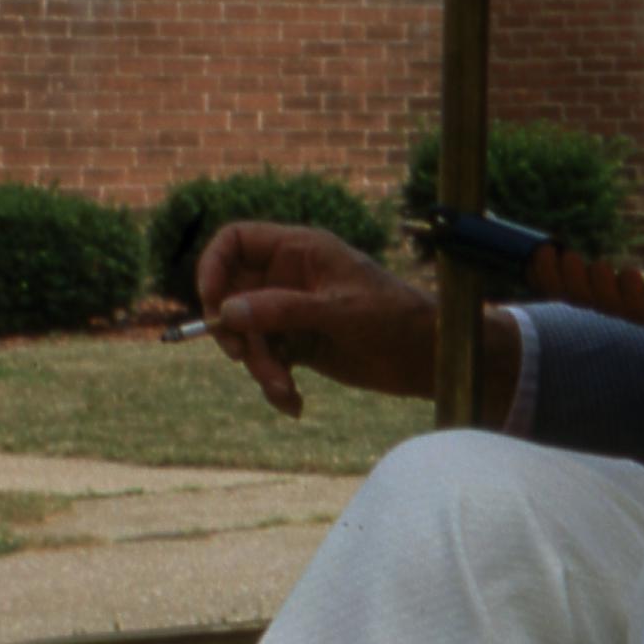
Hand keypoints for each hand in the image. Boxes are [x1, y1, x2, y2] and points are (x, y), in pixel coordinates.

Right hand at [197, 222, 439, 416]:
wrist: (430, 358)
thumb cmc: (396, 318)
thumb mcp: (340, 311)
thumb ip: (284, 309)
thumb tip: (227, 311)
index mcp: (300, 250)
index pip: (235, 240)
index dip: (213, 266)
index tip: (213, 303)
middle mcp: (290, 277)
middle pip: (231, 295)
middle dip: (236, 331)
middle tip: (244, 356)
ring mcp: (292, 311)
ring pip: (248, 335)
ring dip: (260, 366)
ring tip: (284, 390)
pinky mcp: (300, 344)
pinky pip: (268, 361)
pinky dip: (275, 383)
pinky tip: (294, 403)